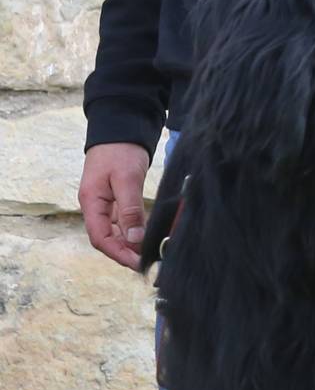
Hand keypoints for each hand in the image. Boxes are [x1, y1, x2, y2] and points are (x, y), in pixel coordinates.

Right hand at [78, 143, 150, 270]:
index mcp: (91, 202)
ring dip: (130, 243)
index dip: (118, 253)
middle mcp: (94, 205)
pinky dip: (132, 230)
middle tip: (147, 260)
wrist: (120, 126)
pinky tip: (145, 234)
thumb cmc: (120, 150)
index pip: (100, 238)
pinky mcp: (115, 198)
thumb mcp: (127, 179)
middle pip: (106, 238)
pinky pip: (121, 220)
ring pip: (114, 231)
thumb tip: (134, 238)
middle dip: (125, 251)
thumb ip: (129, 209)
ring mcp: (104, 202)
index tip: (137, 262)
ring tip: (148, 251)